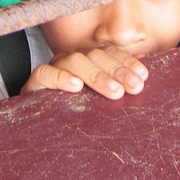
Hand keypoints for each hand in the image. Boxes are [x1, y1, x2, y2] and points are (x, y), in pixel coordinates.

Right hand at [22, 46, 148, 99]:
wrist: (40, 125)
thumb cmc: (75, 111)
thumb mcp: (100, 99)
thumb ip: (118, 84)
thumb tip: (144, 75)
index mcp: (88, 60)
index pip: (108, 53)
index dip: (126, 62)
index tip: (142, 76)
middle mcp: (71, 60)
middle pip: (95, 56)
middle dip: (117, 71)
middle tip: (133, 87)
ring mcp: (53, 68)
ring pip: (74, 61)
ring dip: (96, 75)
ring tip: (113, 91)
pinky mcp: (35, 82)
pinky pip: (45, 74)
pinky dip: (61, 78)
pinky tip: (76, 87)